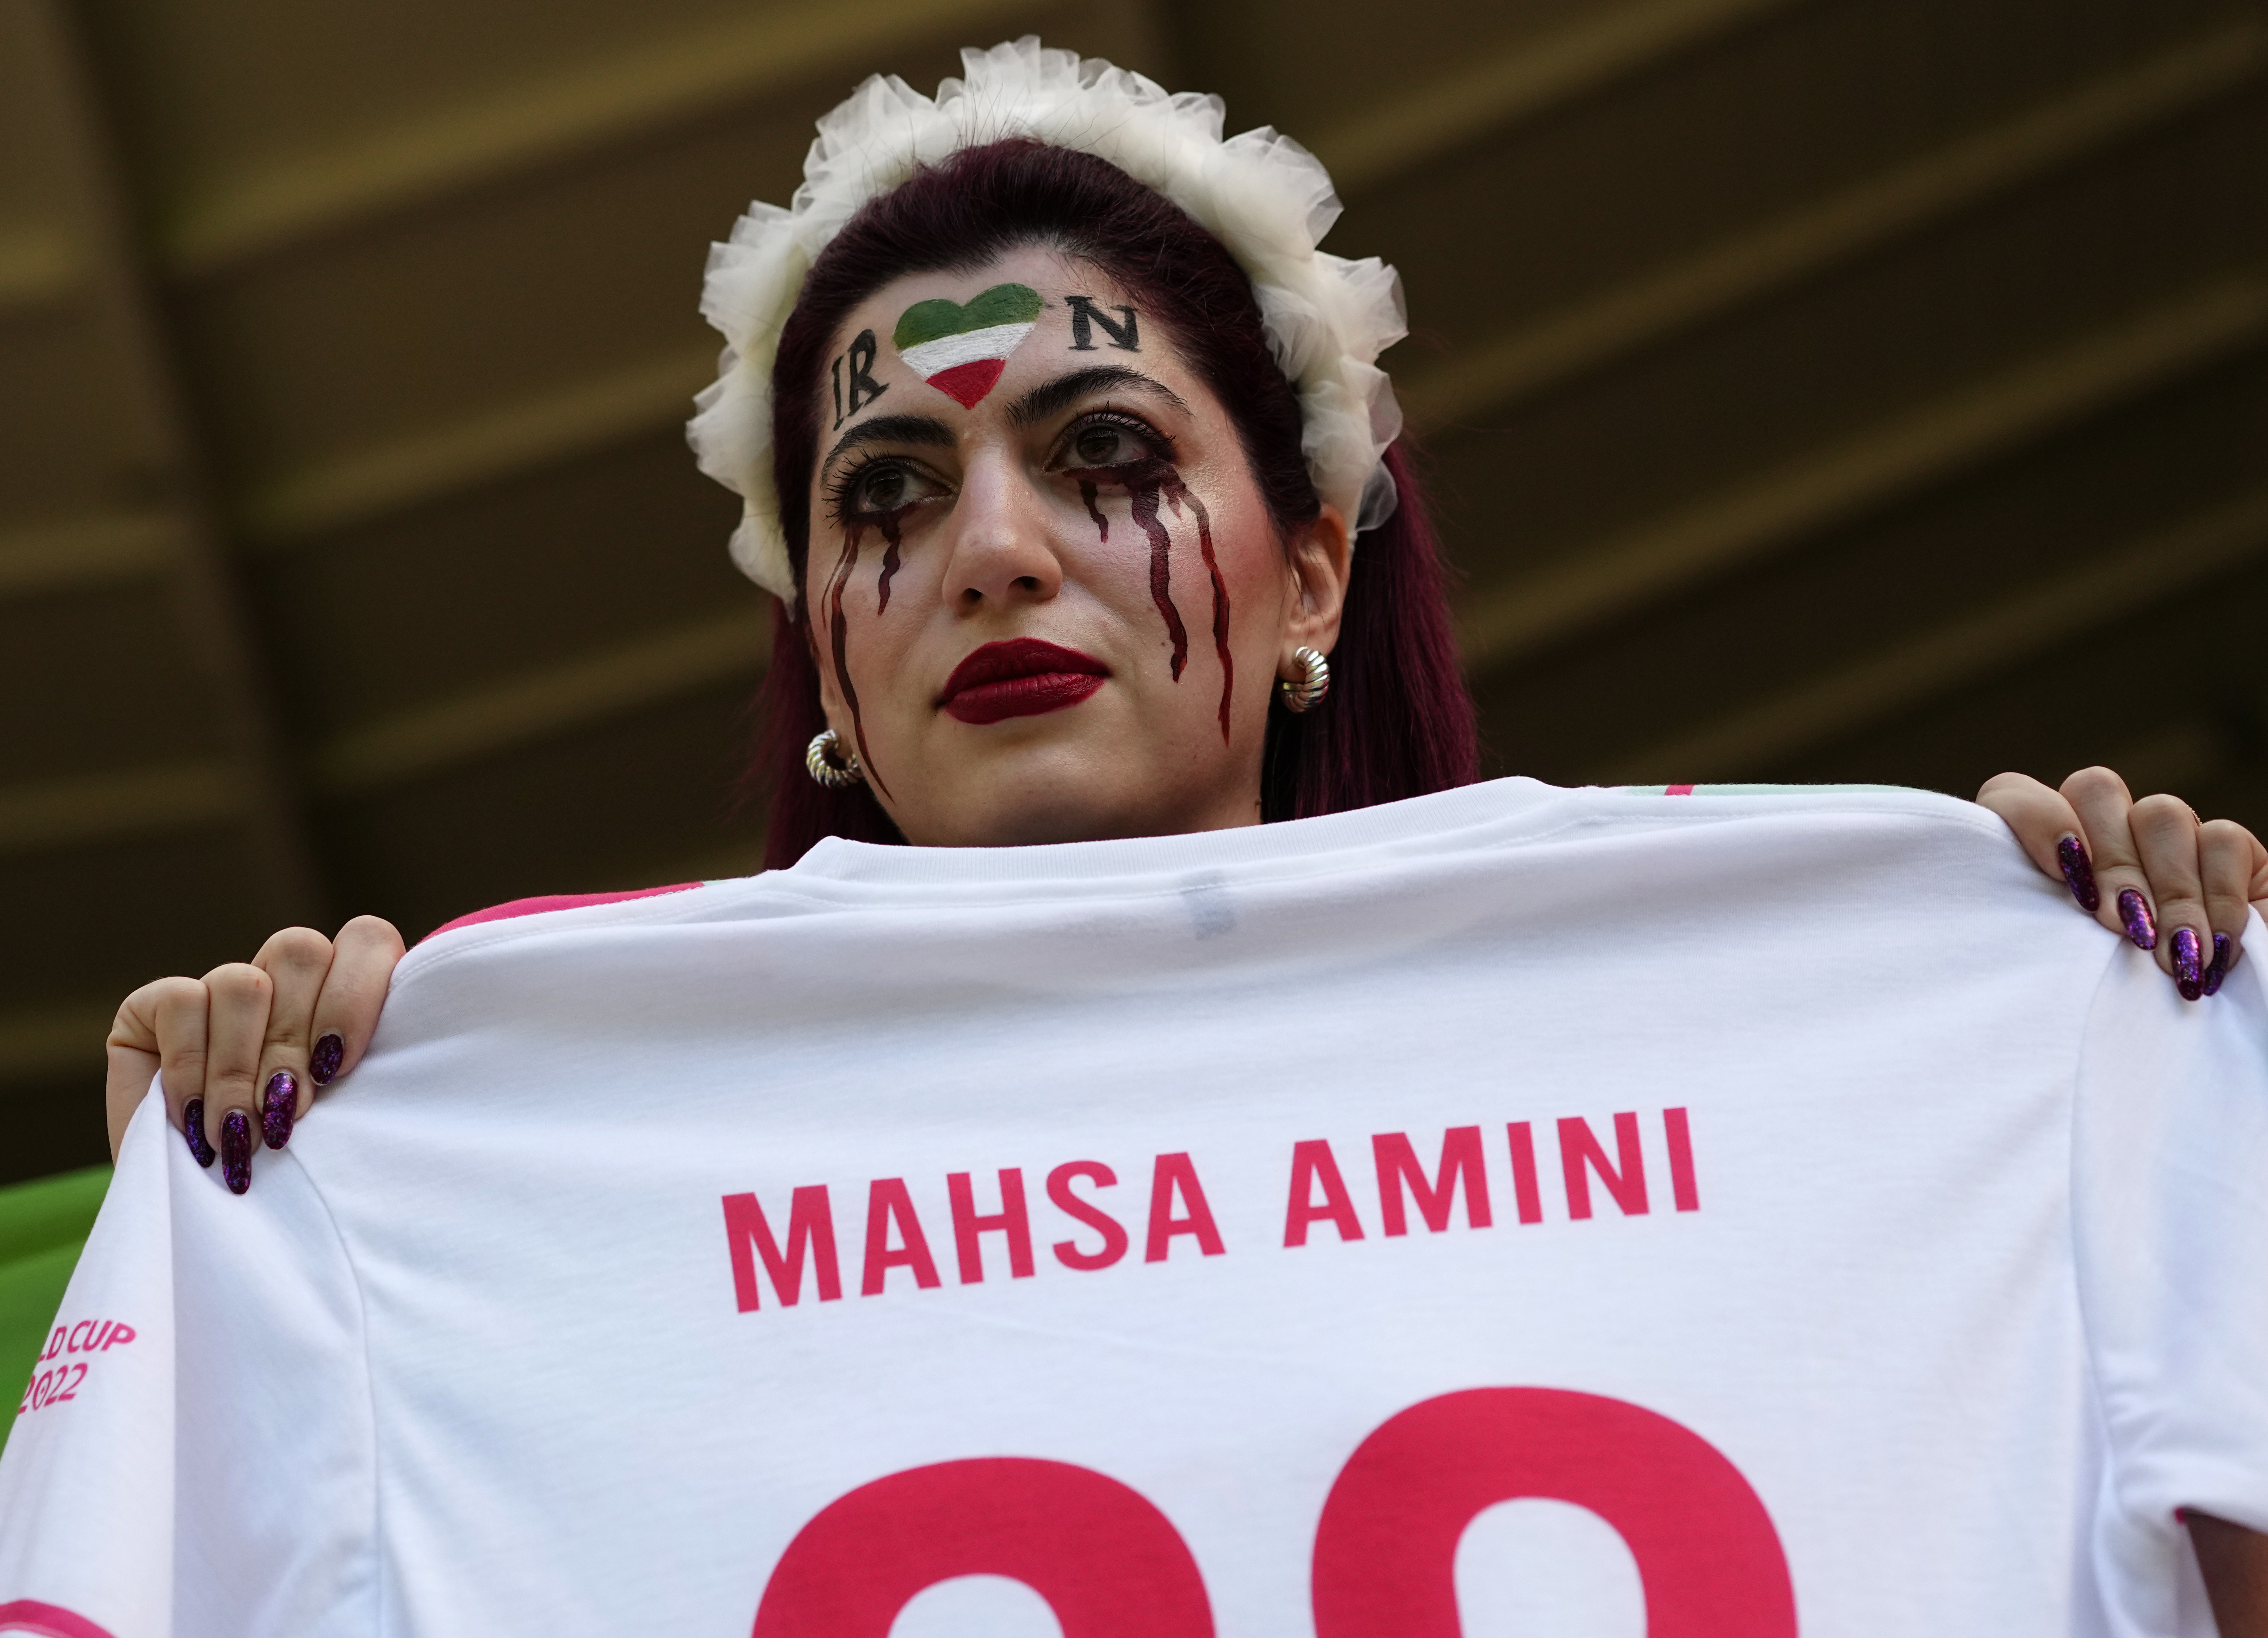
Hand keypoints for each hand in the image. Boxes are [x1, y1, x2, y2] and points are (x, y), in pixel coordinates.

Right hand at [104, 917, 405, 1190]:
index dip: (355, 992)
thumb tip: (364, 1053)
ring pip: (243, 981)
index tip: (339, 1066)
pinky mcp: (157, 1004)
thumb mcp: (341, 1122)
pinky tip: (194, 1121)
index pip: (365, 938)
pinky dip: (190, 1069)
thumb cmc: (291, 1178)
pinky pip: (182, 1002)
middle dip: (293, 1041)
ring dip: (240, 1069)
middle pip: (301, 952)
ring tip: (240, 1133)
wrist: (208, 1225)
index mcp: (342, 995)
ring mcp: (220, 988)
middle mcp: (284, 982)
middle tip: (287, 1112)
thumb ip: (354, 1071)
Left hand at [1978, 768, 2267, 999]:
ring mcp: (2167, 841)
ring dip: (2167, 888)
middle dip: (2110, 861)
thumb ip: (2043, 940)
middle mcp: (2105, 838)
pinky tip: (2216, 951)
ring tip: (2169, 955)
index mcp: (2048, 862)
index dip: (2032, 817)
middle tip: (2120, 926)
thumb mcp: (2070, 983)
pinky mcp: (2229, 854)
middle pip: (2094, 790)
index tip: (2059, 876)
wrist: (2225, 1049)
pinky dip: (2218, 898)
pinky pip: (2221, 839)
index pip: (2017, 795)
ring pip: (2158, 812)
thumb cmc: (2124, 1024)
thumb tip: (2012, 931)